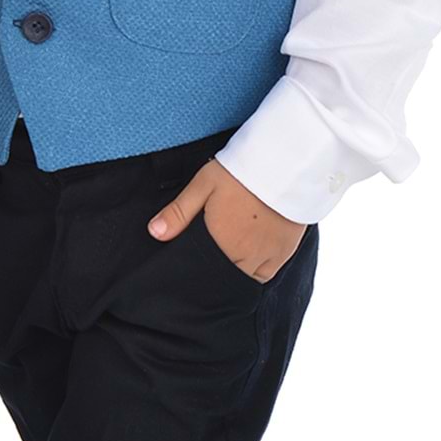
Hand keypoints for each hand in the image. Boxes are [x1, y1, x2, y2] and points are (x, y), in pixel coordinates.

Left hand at [146, 157, 306, 280]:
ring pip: (248, 278)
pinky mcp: (286, 251)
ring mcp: (269, 255)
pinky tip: (252, 254)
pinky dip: (259, 269)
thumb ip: (178, 212)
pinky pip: (268, 273)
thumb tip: (155, 233)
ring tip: (232, 254)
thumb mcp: (203, 185)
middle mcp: (246, 256)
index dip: (200, 270)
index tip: (196, 263)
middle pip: (227, 277)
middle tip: (215, 252)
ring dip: (238, 271)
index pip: (206, 271)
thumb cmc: (241, 171)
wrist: (285, 162)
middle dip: (218, 271)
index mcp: (223, 243)